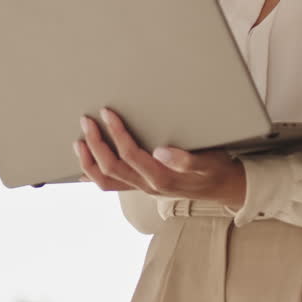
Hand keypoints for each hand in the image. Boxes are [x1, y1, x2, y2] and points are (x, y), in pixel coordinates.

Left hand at [73, 107, 246, 209]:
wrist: (222, 188)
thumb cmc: (214, 169)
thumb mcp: (210, 162)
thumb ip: (187, 160)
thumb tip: (160, 152)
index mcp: (162, 178)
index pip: (130, 155)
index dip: (116, 133)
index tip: (107, 113)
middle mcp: (148, 185)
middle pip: (111, 168)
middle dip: (96, 144)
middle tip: (87, 121)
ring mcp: (142, 188)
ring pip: (107, 180)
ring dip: (89, 161)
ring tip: (79, 142)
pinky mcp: (141, 186)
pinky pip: (112, 186)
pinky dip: (94, 177)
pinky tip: (82, 171)